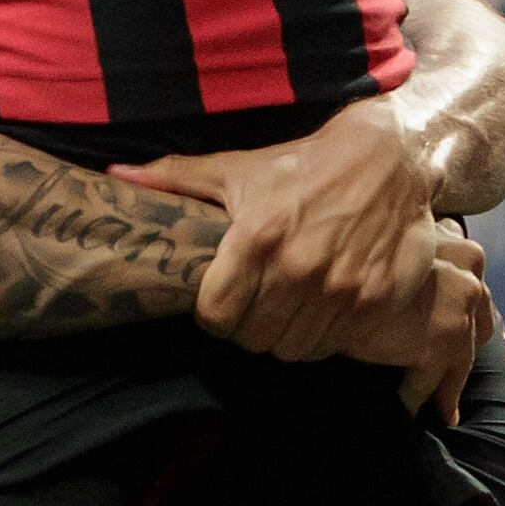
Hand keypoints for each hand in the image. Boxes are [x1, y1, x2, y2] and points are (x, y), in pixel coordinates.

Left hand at [113, 99, 475, 416]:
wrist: (388, 156)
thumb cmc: (301, 164)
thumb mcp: (235, 168)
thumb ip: (174, 177)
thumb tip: (115, 175)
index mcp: (257, 237)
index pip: (215, 315)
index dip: (212, 316)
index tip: (219, 305)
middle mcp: (299, 267)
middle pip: (253, 339)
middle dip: (246, 328)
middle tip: (253, 308)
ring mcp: (341, 287)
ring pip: (292, 349)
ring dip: (284, 336)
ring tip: (285, 309)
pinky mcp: (376, 298)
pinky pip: (333, 345)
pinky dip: (322, 337)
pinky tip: (318, 310)